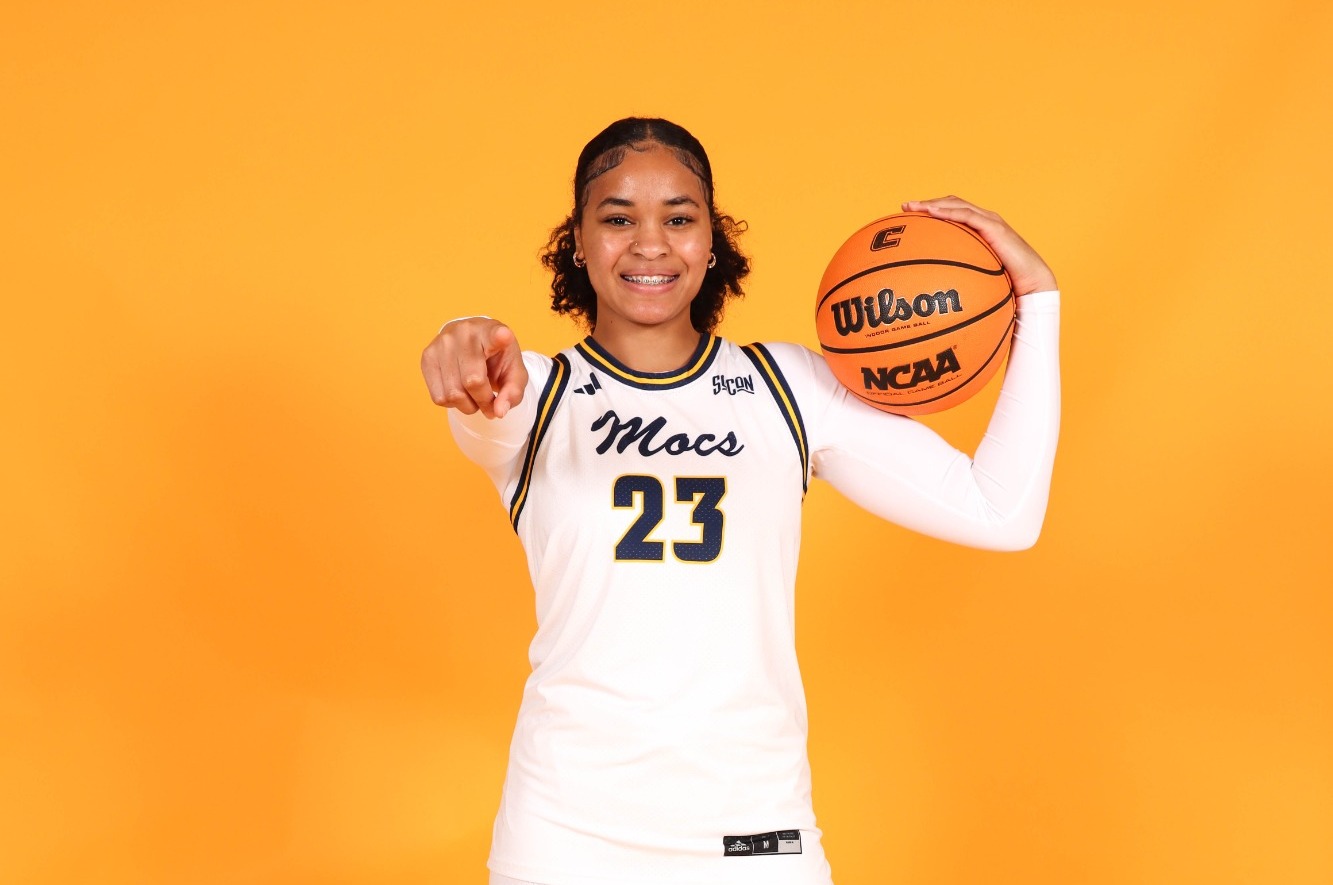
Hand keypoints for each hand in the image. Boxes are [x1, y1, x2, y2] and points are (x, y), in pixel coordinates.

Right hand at [420, 318, 526, 418]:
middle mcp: (465, 332)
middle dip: (484, 401)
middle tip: (490, 402)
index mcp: (492, 331)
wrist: (473, 345)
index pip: (495, 334)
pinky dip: (452, 403)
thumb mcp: (514, 373)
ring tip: (475, 395)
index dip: (499, 337)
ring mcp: (442, 342)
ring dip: (468, 405)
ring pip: (453, 394)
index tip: (504, 335)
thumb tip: (498, 412)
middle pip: (473, 381)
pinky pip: (439, 397)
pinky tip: (459, 390)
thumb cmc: (496, 359)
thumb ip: (513, 393)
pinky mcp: (427, 356)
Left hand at [901, 196, 1057, 296]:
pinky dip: (950, 213)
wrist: (1031, 286)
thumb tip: (933, 296)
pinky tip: (933, 214)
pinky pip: (968, 216)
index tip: (908, 215)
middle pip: (952, 204)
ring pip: (958, 205)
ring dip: (934, 204)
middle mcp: (984, 221)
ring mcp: (990, 221)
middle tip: (905, 207)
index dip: (931, 210)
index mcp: (979, 230)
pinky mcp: (995, 227)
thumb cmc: (1006, 287)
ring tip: (914, 207)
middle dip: (928, 203)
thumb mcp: (977, 281)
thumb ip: (959, 279)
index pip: (953, 213)